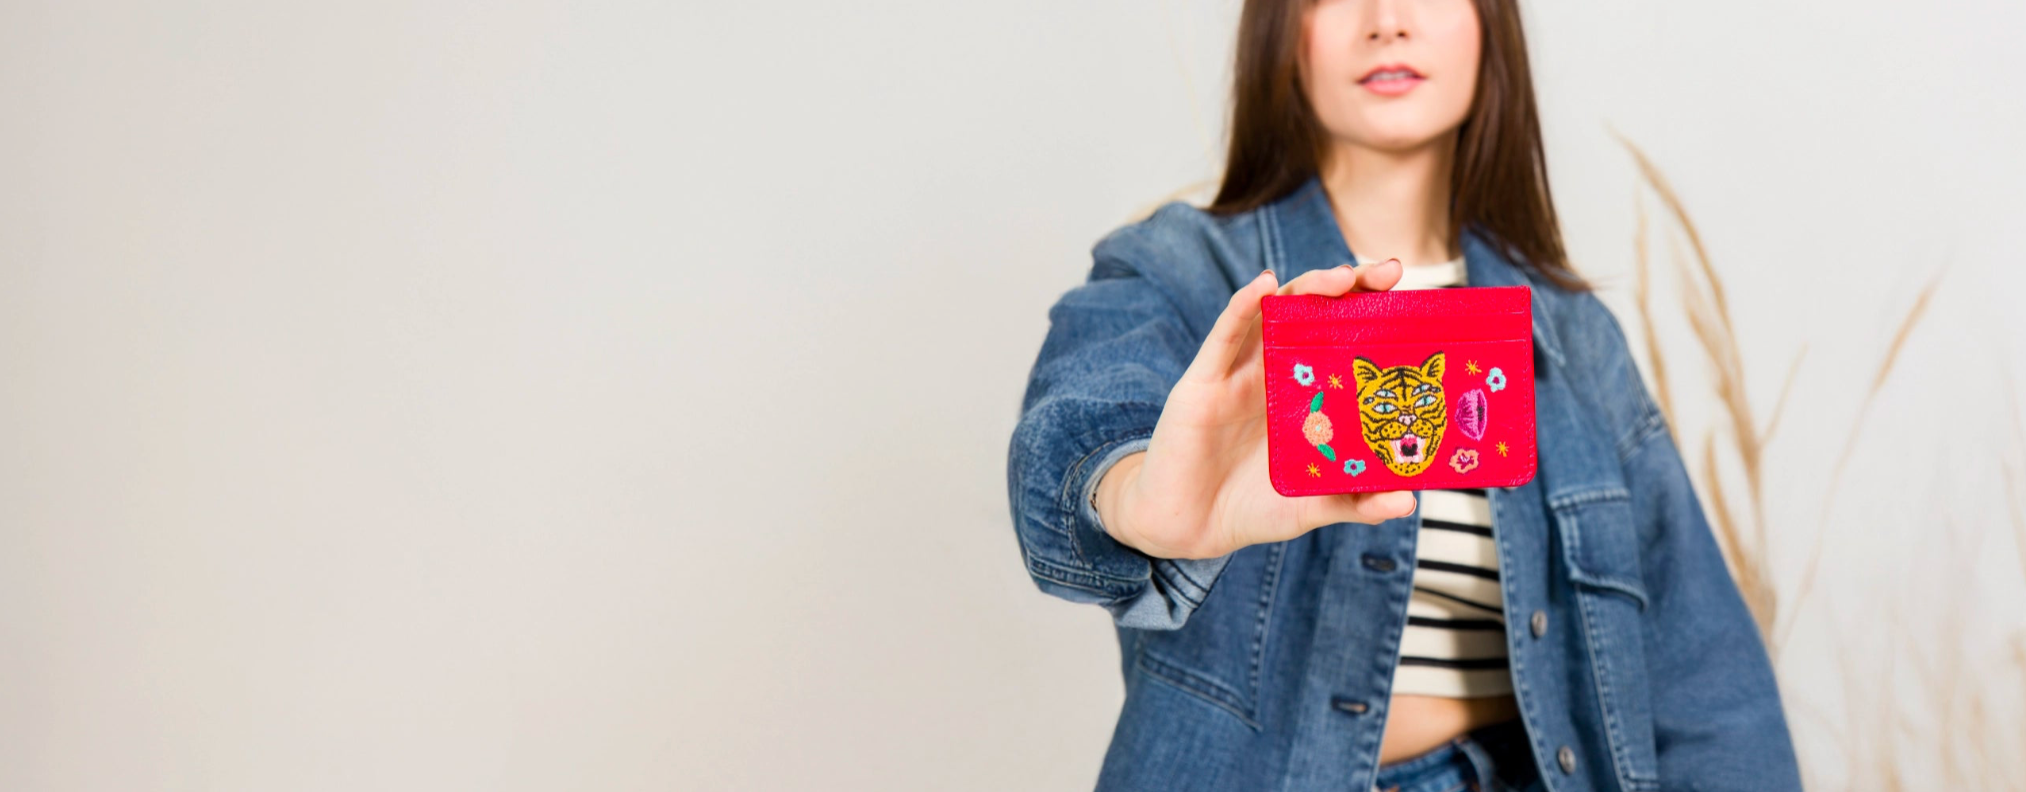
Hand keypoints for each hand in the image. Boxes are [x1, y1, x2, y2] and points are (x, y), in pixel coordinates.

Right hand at [1095, 259, 1417, 559]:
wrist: (1189, 529)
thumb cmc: (1251, 509)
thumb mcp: (1314, 505)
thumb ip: (1358, 501)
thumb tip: (1409, 502)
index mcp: (1305, 393)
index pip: (1342, 336)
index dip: (1373, 310)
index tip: (1409, 292)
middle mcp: (1274, 372)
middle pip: (1313, 311)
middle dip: (1350, 284)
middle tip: (1388, 272)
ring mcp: (1238, 373)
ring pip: (1272, 312)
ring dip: (1306, 287)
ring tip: (1341, 276)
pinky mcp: (1203, 383)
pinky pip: (1224, 336)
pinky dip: (1241, 306)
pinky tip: (1263, 285)